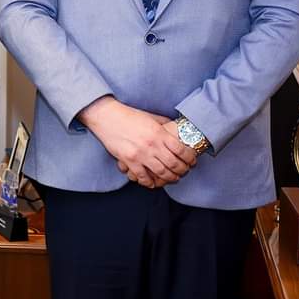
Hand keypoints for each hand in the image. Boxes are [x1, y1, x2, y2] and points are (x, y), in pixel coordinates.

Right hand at [80, 97, 194, 187]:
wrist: (107, 117)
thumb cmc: (129, 115)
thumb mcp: (150, 116)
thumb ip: (164, 124)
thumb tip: (176, 128)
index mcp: (159, 133)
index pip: (181, 150)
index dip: (190, 158)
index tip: (192, 161)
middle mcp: (152, 145)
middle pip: (174, 164)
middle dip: (182, 171)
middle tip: (184, 172)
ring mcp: (140, 154)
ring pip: (161, 173)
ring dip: (170, 178)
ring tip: (173, 178)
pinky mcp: (129, 161)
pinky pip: (143, 177)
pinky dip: (149, 182)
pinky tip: (153, 183)